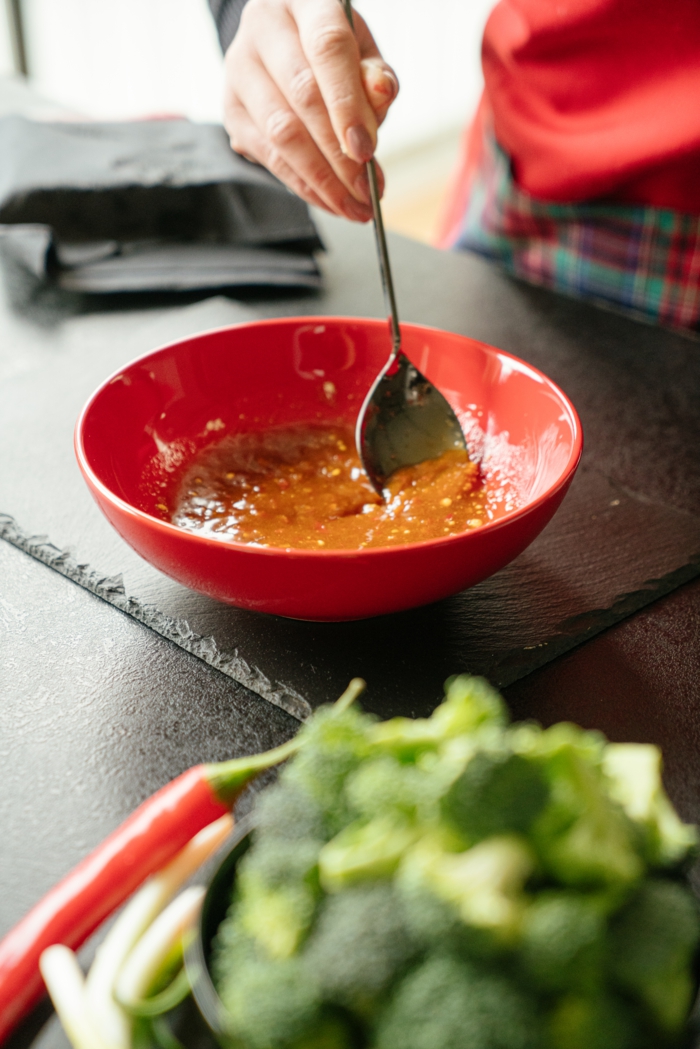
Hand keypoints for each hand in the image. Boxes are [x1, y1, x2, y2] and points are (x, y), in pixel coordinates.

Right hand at [223, 0, 398, 221]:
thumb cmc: (332, 50)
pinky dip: (303, 185)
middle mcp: (263, 27)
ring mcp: (239, 68)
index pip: (326, 48)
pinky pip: (268, 156)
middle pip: (302, 95)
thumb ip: (375, 76)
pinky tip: (329, 200)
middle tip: (366, 191)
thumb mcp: (362, 52)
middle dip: (338, 154)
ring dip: (321, 178)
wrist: (285, 45)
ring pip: (280, 132)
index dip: (347, 103)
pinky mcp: (231, 109)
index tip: (367, 150)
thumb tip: (380, 95)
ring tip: (353, 205)